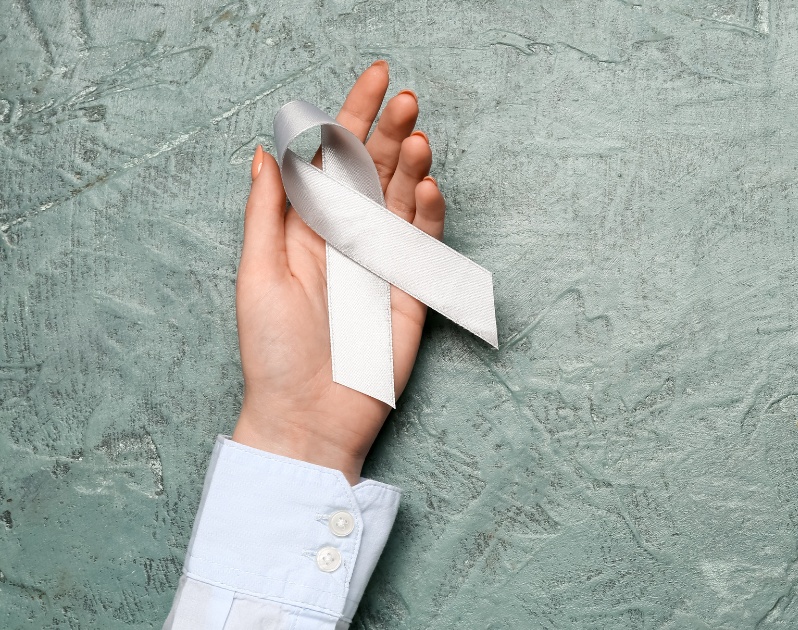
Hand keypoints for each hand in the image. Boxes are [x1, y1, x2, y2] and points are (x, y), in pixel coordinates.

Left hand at [231, 61, 443, 483]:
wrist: (308, 416)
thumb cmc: (273, 351)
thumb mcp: (256, 273)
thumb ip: (268, 211)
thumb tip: (267, 150)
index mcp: (307, 227)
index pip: (334, 159)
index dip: (352, 114)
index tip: (376, 76)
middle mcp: (348, 237)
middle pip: (375, 170)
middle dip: (390, 130)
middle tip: (407, 98)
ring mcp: (382, 262)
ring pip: (403, 200)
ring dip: (411, 165)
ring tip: (417, 136)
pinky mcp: (410, 292)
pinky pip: (423, 245)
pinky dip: (427, 215)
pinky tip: (426, 188)